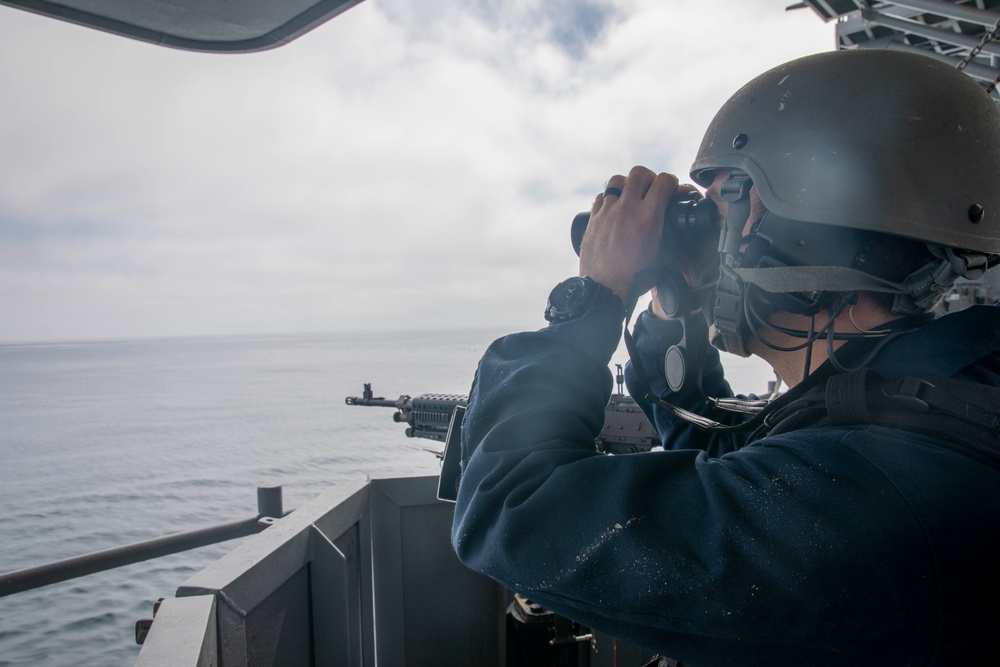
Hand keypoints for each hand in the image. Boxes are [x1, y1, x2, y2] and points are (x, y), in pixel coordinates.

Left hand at [579, 166, 677, 302]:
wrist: (605, 289)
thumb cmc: (634, 278)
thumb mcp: (663, 257)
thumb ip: (673, 237)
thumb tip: (680, 228)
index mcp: (649, 218)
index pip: (665, 182)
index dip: (672, 182)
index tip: (672, 189)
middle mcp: (627, 210)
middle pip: (639, 173)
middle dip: (649, 178)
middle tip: (651, 189)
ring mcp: (608, 212)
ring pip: (617, 179)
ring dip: (627, 184)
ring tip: (631, 195)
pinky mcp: (593, 219)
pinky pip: (602, 196)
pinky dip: (610, 198)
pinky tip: (615, 208)